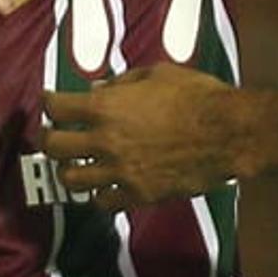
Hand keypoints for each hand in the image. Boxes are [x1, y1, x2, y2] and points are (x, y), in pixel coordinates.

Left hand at [42, 64, 239, 209]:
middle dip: (49, 138)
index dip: (49, 103)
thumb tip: (99, 90)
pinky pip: (103, 202)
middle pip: (53, 146)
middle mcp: (105, 140)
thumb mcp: (158, 74)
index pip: (57, 107)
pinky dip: (99, 194)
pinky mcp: (138, 194)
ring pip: (71, 179)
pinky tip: (104, 187)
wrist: (228, 132)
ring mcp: (119, 170)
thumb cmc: (197, 96)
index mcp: (106, 106)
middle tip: (53, 135)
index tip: (51, 102)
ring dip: (68, 170)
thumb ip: (122, 83)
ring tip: (74, 165)